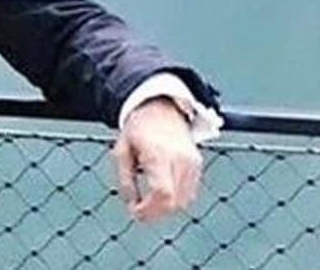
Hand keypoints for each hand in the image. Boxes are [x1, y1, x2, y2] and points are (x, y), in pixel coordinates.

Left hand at [112, 96, 202, 221]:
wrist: (160, 108)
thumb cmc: (138, 128)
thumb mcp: (121, 151)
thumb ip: (126, 180)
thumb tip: (132, 205)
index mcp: (158, 154)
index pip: (162, 193)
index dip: (149, 210)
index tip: (135, 212)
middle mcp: (180, 160)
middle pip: (174, 202)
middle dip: (155, 213)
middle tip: (139, 210)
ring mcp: (192, 163)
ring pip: (184, 201)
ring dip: (165, 208)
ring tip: (148, 201)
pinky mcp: (197, 165)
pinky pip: (189, 193)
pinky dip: (176, 200)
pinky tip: (161, 193)